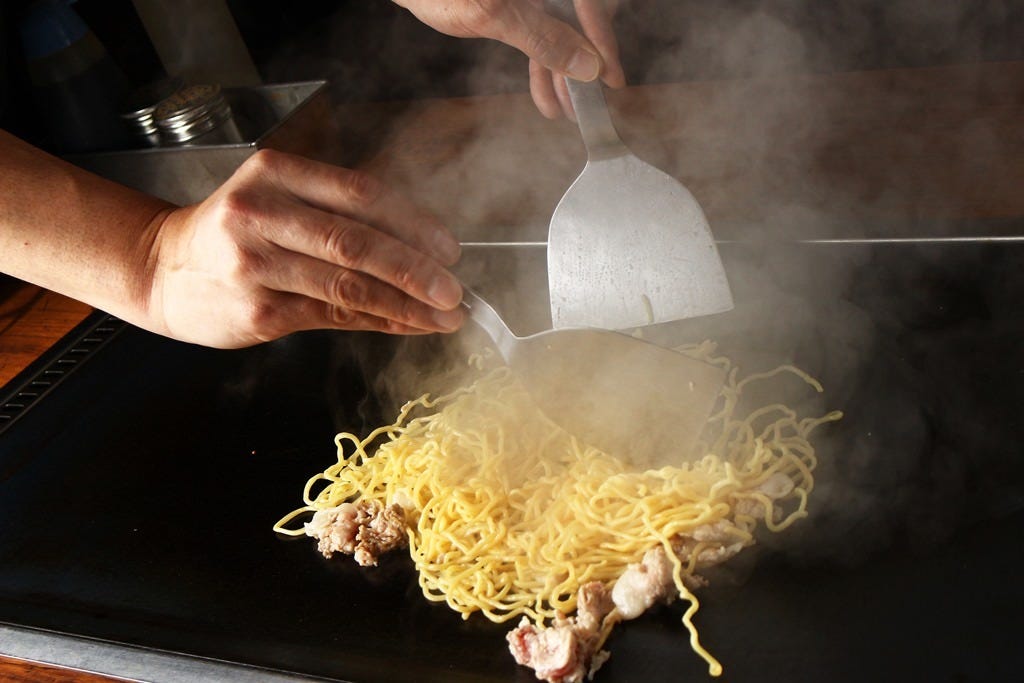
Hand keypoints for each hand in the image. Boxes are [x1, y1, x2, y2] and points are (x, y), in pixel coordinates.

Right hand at [147, 149, 464, 347]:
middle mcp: (262, 213)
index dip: (412, 222)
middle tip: (454, 290)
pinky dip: (379, 321)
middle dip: (415, 269)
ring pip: (348, 286)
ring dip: (406, 304)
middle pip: (356, 242)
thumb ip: (339, 214)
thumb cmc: (233, 232)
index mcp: (276, 173)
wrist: (161, 269)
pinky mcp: (258, 310)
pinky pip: (333, 316)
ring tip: (443, 315)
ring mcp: (256, 264)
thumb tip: (419, 245)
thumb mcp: (278, 200)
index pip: (360, 193)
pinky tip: (408, 325)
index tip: (449, 247)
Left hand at [393, 0, 625, 118]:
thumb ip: (542, 37)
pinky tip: (547, 100)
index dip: (602, 43)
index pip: (591, 5)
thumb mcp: (494, 14)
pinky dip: (543, 70)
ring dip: (562, 76)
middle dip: (582, 67)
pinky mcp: (518, 10)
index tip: (610, 77)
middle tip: (588, 103)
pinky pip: (540, 40)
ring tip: (565, 111)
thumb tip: (585, 66)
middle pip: (580, 23)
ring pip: (561, 37)